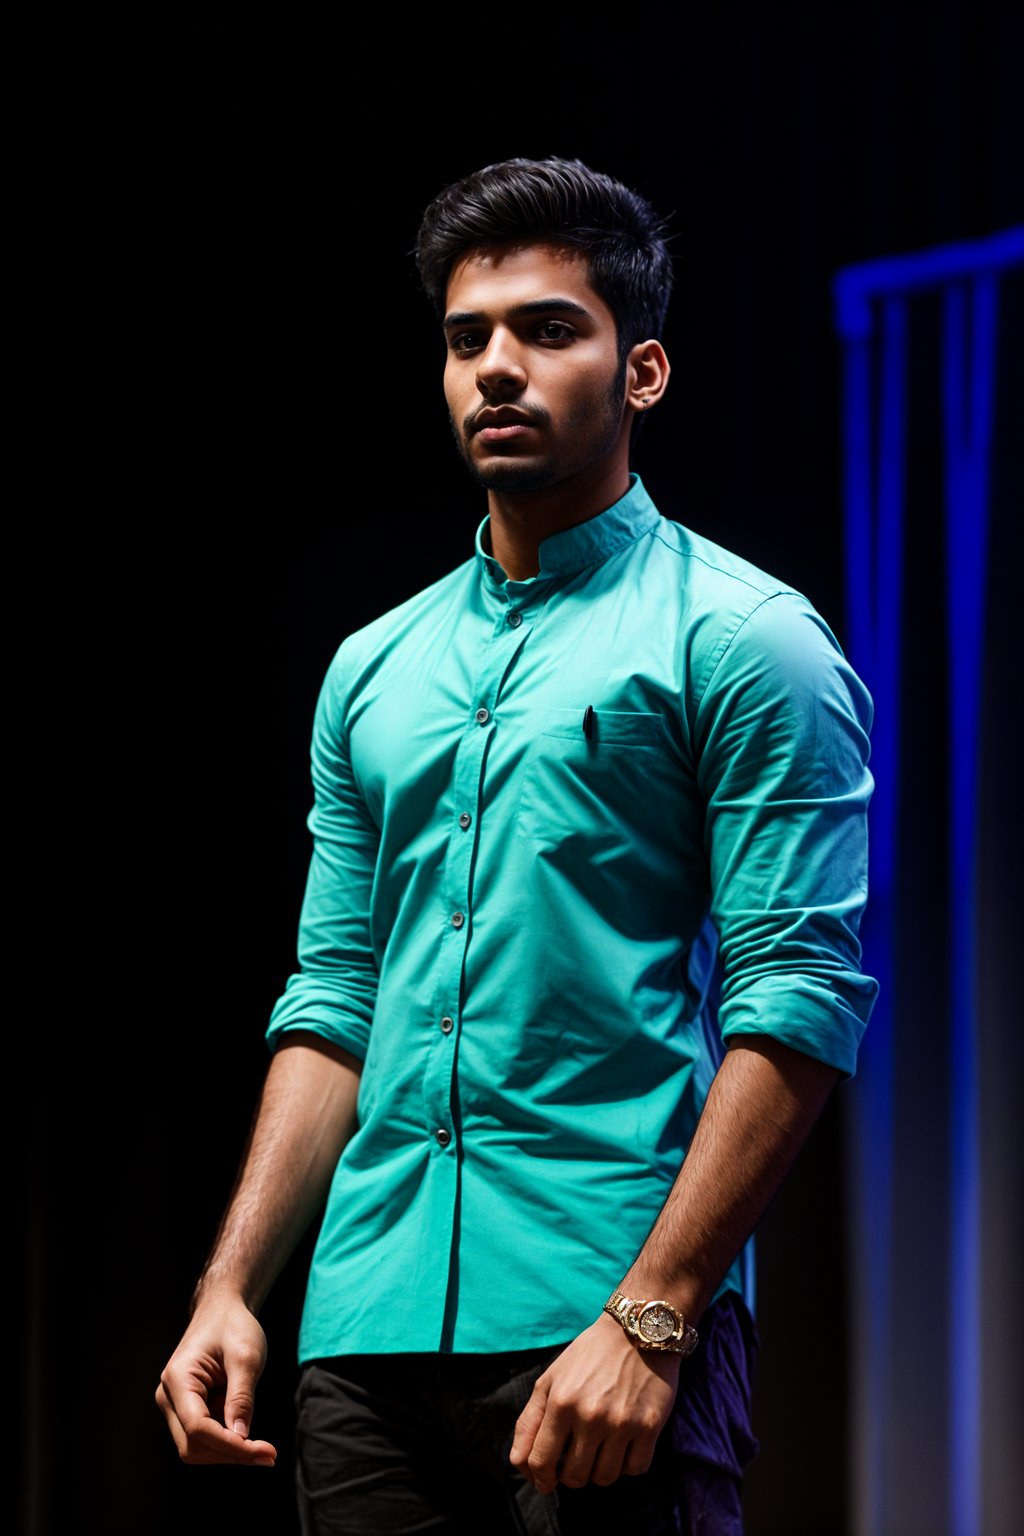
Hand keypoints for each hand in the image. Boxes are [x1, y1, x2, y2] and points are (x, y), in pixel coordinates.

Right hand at [154, 1293, 277, 1465]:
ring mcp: (174, 1405)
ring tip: (262, 1447)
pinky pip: (202, 1437)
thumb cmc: (234, 1327)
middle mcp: (169, 1397)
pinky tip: (248, 1433)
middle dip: (230, 1454)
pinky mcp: (186, 1410)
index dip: (231, 1446)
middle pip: (193, 1445)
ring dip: (228, 1451)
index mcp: (178, 1379)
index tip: (265, 1453)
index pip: (198, 1428)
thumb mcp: (246, 1357)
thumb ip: (241, 1397)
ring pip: (195, 1447)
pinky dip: (226, 1441)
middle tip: (269, 1455)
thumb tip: (241, 1438)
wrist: (222, 1310)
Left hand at [509, 1312, 679, 1493]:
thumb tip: (523, 1466)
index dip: (540, 1478)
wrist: (636, 1330)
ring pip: (605, 1478)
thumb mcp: (551, 1379)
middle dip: (571, 1475)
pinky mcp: (649, 1426)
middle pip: (574, 1478)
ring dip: (600, 1471)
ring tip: (601, 1449)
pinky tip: (624, 1444)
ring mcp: (621, 1423)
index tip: (547, 1480)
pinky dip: (627, 1464)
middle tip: (577, 1457)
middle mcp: (590, 1415)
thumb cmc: (589, 1355)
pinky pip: (635, 1469)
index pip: (539, 1462)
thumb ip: (530, 1421)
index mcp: (560, 1402)